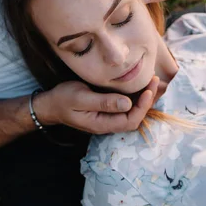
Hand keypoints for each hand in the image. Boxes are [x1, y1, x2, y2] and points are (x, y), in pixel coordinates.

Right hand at [33, 77, 158, 134]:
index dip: (143, 107)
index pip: (131, 120)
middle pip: (136, 116)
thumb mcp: (81, 98)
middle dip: (148, 100)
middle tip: (155, 81)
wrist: (50, 103)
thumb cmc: (63, 100)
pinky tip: (141, 83)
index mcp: (103, 124)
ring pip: (133, 110)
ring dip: (144, 97)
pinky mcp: (107, 108)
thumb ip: (104, 102)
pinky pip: (126, 105)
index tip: (148, 90)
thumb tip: (127, 104)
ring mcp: (108, 116)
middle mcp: (109, 123)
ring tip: (153, 80)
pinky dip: (136, 94)